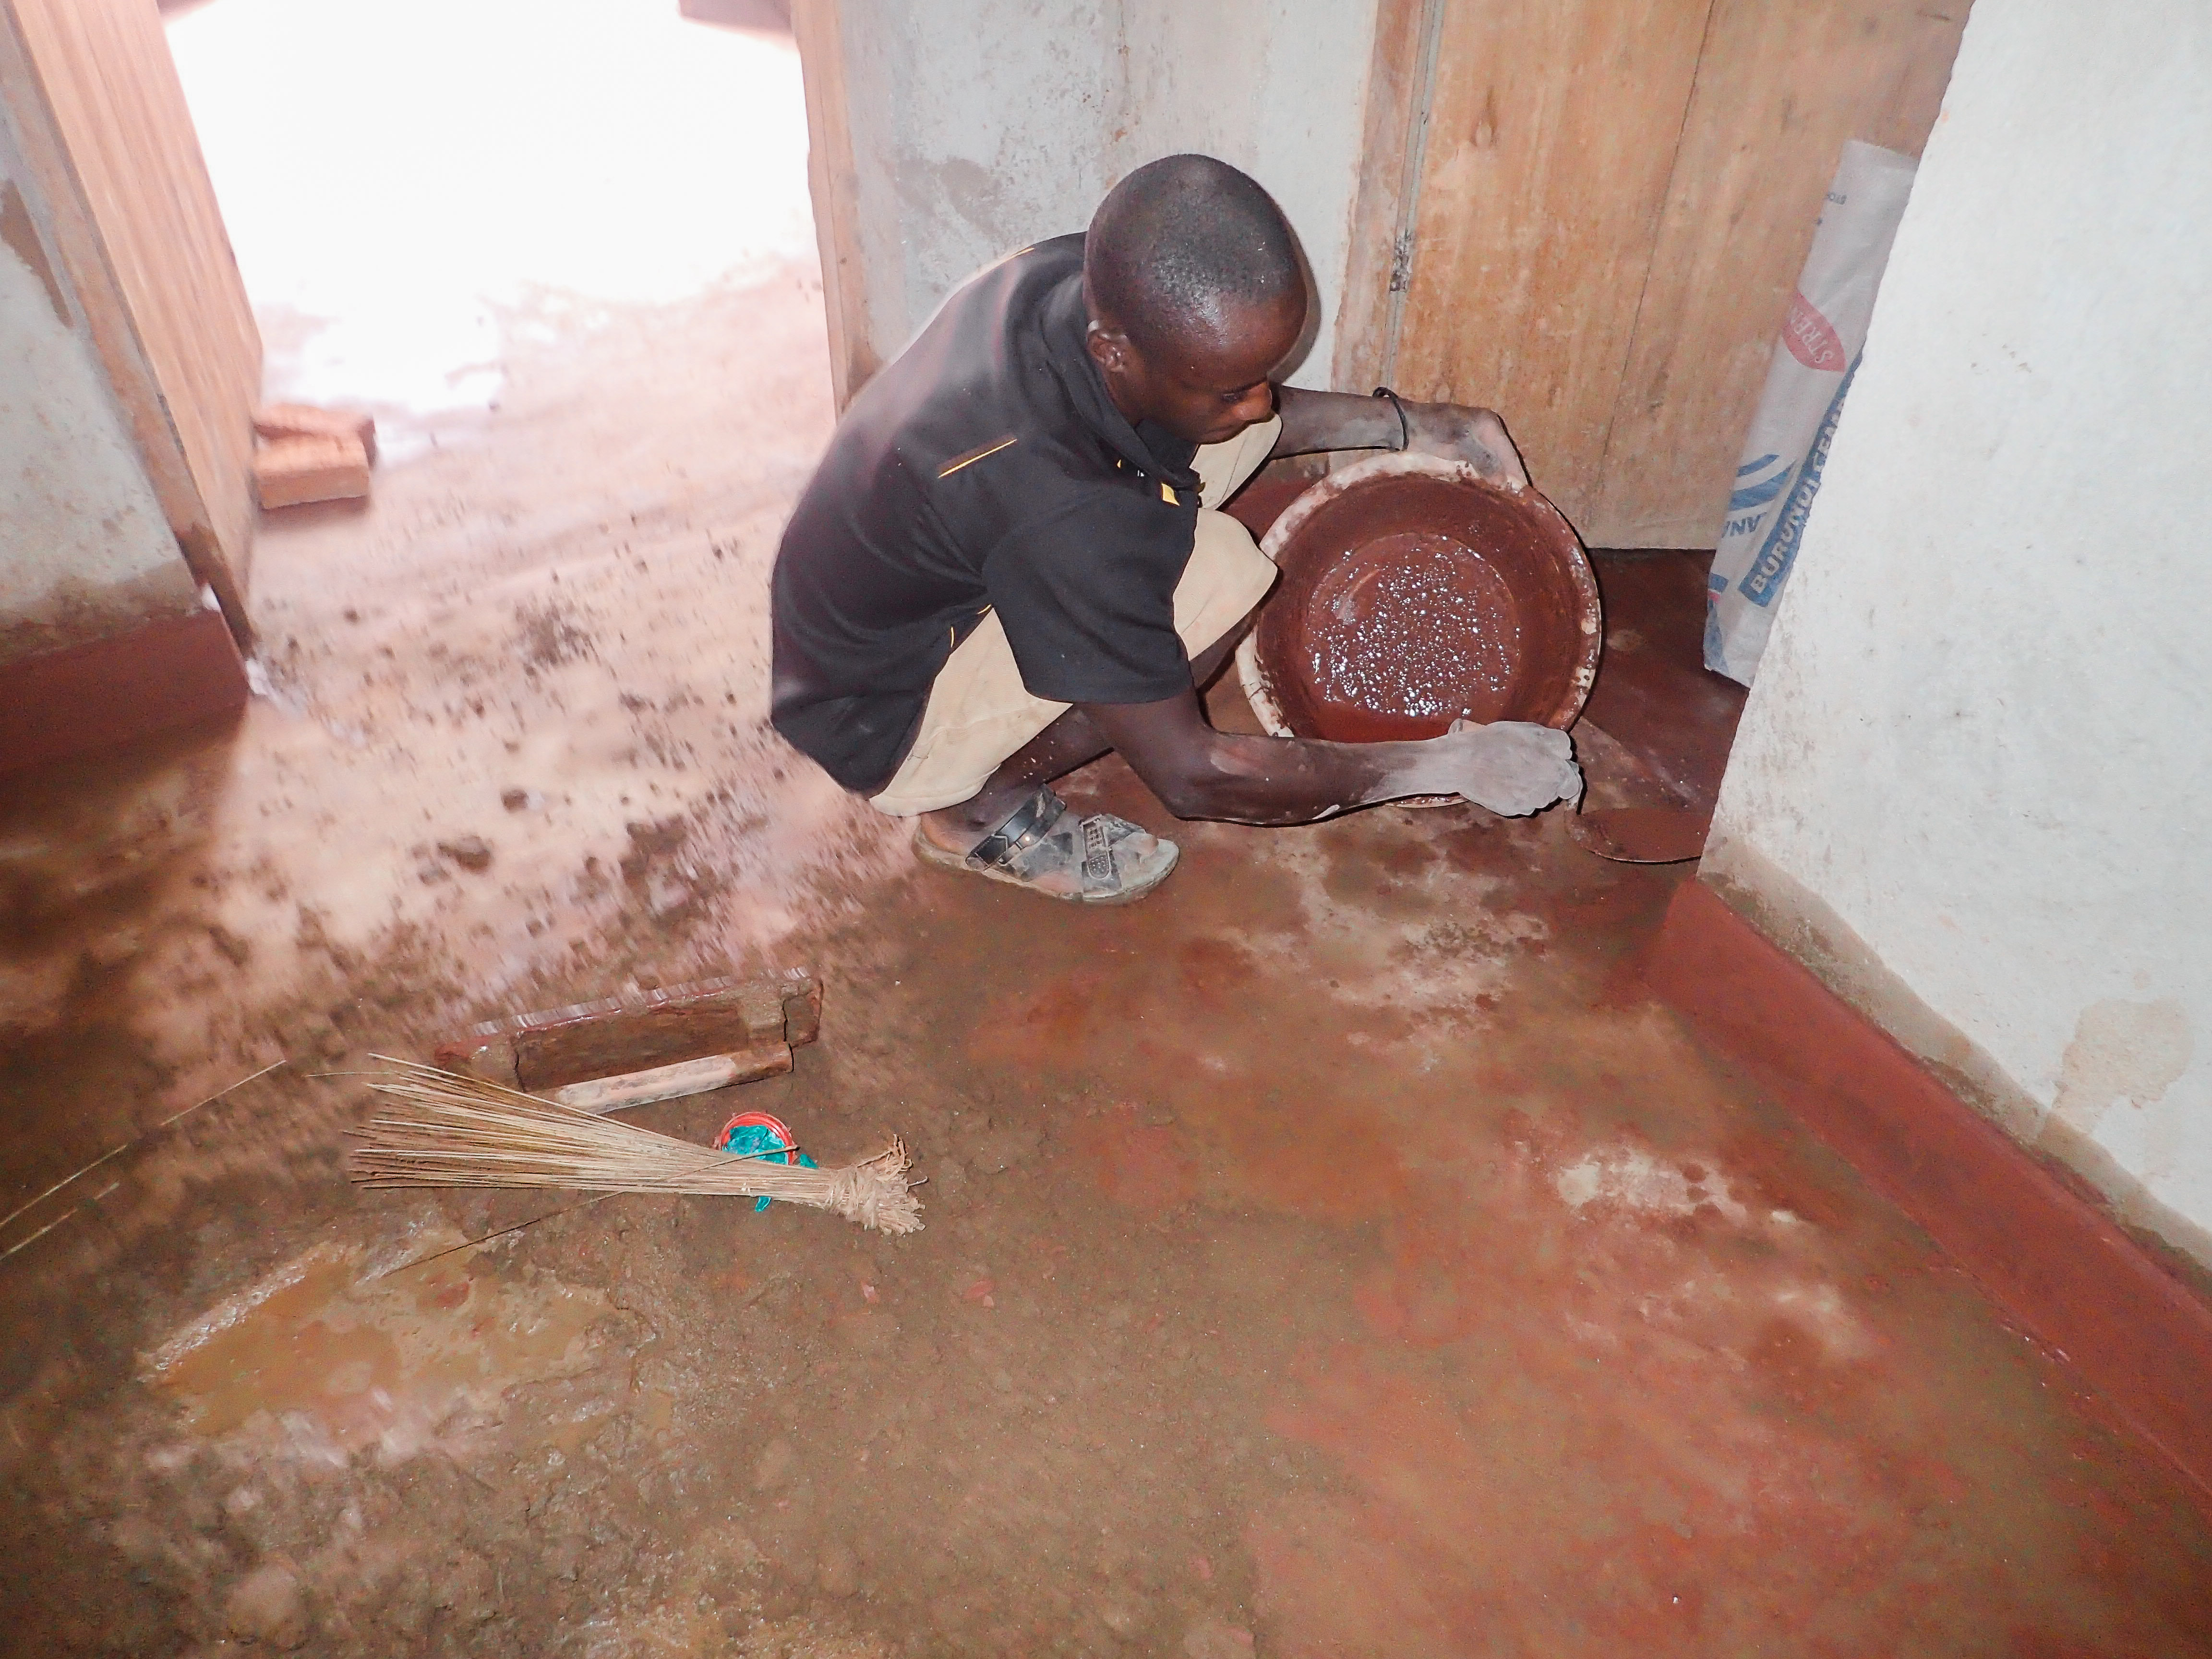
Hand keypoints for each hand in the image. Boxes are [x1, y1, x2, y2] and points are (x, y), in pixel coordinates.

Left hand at [1404, 402, 1530, 491]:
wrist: (1406, 426)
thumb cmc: (1433, 432)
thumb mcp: (1461, 445)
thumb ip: (1484, 461)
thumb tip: (1504, 481)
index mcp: (1490, 425)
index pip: (1510, 453)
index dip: (1517, 474)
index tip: (1525, 494)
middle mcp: (1487, 429)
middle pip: (1504, 457)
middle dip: (1510, 477)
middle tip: (1518, 501)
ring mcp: (1475, 437)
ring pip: (1493, 461)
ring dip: (1498, 477)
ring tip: (1506, 498)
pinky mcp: (1463, 446)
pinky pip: (1481, 462)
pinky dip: (1486, 474)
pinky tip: (1487, 488)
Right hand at [1427, 719, 1580, 815]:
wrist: (1464, 762)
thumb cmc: (1499, 743)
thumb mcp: (1533, 731)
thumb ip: (1559, 743)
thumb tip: (1568, 755)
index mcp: (1556, 774)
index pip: (1573, 784)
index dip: (1565, 773)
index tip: (1553, 765)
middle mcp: (1546, 795)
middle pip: (1555, 790)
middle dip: (1547, 777)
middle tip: (1528, 761)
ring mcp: (1527, 805)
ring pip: (1538, 797)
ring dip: (1532, 786)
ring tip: (1512, 769)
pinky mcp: (1511, 811)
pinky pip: (1521, 803)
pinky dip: (1516, 794)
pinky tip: (1503, 780)